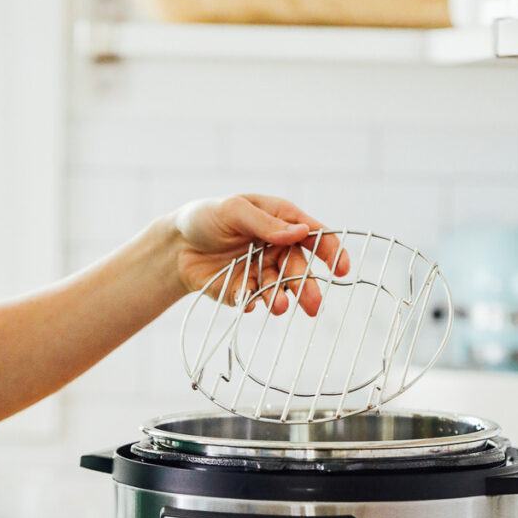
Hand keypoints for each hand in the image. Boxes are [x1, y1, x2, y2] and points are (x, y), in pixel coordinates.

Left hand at [173, 194, 349, 315]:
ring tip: (280, 307)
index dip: (332, 251)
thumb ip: (265, 224)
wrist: (175, 246)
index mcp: (281, 222)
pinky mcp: (246, 292)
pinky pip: (254, 300)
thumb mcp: (234, 211)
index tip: (342, 269)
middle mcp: (277, 249)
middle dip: (307, 287)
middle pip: (300, 269)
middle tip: (312, 304)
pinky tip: (247, 301)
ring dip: (283, 298)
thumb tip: (299, 232)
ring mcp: (262, 272)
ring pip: (280, 289)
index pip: (315, 236)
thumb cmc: (205, 218)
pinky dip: (252, 302)